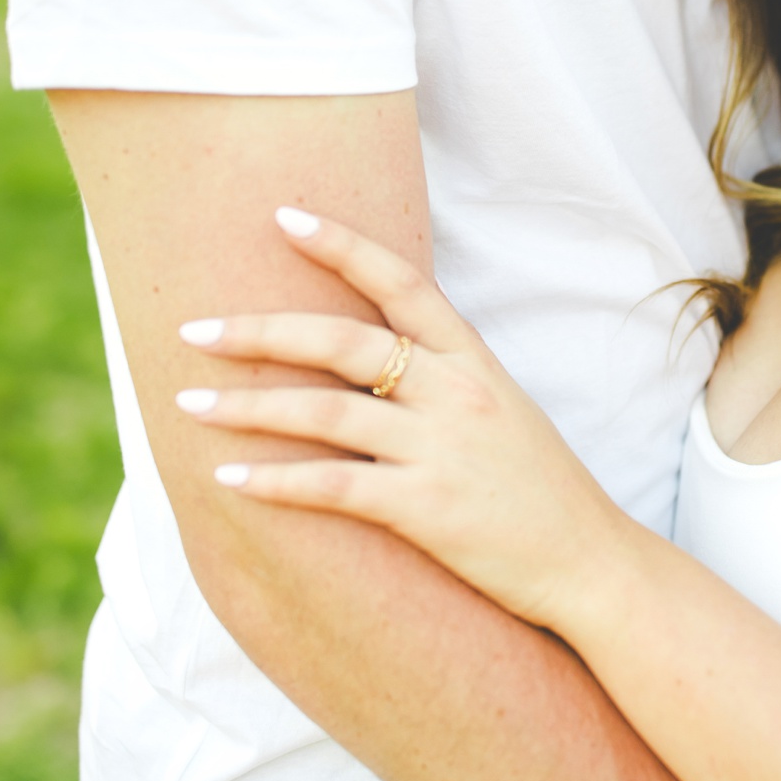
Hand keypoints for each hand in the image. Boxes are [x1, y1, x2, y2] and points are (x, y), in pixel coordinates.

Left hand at [174, 209, 621, 627]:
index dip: (342, 245)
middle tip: (193, 329)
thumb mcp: (503, 412)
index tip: (282, 217)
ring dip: (250, 407)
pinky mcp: (429, 511)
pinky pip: (337, 488)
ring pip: (327, 413)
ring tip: (188, 404)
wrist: (591, 563)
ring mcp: (443, 451)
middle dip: (262, 332)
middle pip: (345, 342)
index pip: (403, 283)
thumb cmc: (542, 491)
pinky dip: (277, 483)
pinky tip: (228, 481)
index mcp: (476, 363)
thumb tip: (369, 357)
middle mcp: (458, 395)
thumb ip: (444, 379)